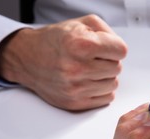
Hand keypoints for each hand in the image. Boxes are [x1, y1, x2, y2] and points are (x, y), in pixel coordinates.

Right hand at [0, 15, 127, 109]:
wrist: (28, 59)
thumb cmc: (55, 41)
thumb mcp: (80, 23)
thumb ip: (106, 32)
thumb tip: (120, 50)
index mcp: (80, 44)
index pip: (121, 51)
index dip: (114, 47)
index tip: (106, 48)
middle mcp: (77, 68)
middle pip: (117, 68)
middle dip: (108, 61)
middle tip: (93, 58)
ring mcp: (76, 88)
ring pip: (113, 84)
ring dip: (105, 77)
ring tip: (89, 70)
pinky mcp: (75, 103)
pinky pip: (106, 98)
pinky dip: (101, 90)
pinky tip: (88, 81)